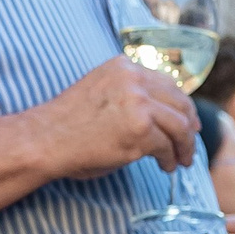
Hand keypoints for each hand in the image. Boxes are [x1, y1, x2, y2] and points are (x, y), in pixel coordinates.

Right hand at [33, 55, 197, 182]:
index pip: (167, 83)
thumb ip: (128, 94)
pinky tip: (164, 166)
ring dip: (184, 146)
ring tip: (181, 160)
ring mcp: (138, 103)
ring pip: (180, 125)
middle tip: (189, 145)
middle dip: (189, 126)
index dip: (181, 105)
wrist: (45, 139)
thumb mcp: (102, 92)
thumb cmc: (69, 124)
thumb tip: (162, 112)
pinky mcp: (140, 130)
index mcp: (123, 67)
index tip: (188, 122)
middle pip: (180, 102)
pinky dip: (170, 159)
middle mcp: (134, 79)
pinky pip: (167, 146)